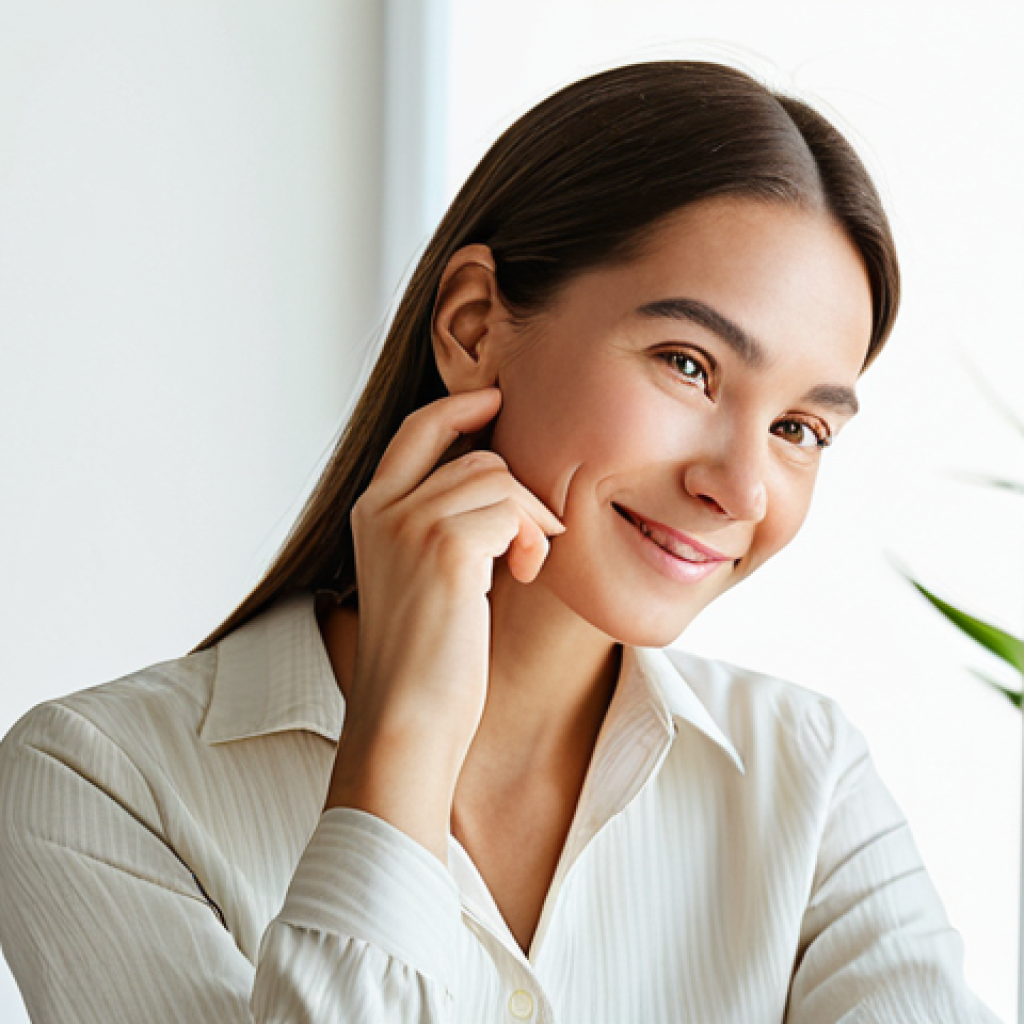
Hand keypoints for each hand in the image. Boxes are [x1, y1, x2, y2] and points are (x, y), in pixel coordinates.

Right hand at [323, 387, 565, 858]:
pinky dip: (533, 540)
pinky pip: (512, 510)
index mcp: (371, 512)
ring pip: (500, 479)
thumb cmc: (425, 659)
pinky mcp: (444, 547)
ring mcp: (410, 524)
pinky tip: (524, 576)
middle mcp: (384, 509)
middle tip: (528, 545)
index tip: (496, 400)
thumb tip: (497, 482)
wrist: (407, 718)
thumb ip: (441, 523)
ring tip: (524, 567)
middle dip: (518, 495)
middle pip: (477, 457)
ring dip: (531, 520)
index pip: (417, 430)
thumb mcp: (422, 576)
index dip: (459, 407)